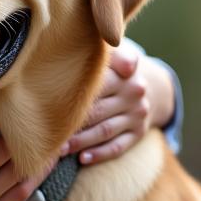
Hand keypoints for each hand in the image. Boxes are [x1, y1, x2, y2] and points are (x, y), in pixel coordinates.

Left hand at [61, 41, 173, 164]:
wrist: (152, 86)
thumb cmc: (118, 69)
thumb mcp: (115, 54)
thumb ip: (101, 51)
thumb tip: (81, 41)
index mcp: (124, 74)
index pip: (96, 86)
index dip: (73, 96)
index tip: (50, 104)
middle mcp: (133, 94)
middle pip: (98, 111)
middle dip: (72, 124)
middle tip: (48, 133)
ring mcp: (137, 115)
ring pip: (106, 131)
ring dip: (81, 142)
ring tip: (59, 149)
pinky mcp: (139, 133)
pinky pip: (119, 147)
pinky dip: (100, 154)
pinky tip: (83, 159)